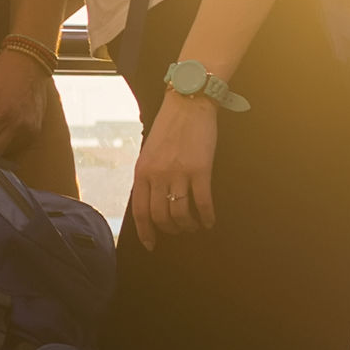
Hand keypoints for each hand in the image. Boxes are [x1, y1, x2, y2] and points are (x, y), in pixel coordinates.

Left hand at [128, 92, 221, 249]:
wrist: (187, 104)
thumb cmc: (168, 128)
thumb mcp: (148, 153)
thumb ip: (147, 176)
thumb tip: (151, 203)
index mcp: (142, 172)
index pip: (140, 211)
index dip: (146, 232)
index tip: (152, 244)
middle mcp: (157, 175)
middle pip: (161, 217)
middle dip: (171, 230)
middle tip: (179, 231)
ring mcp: (179, 173)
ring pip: (181, 214)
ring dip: (188, 226)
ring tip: (194, 226)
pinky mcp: (200, 170)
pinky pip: (203, 203)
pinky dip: (207, 217)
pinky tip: (209, 221)